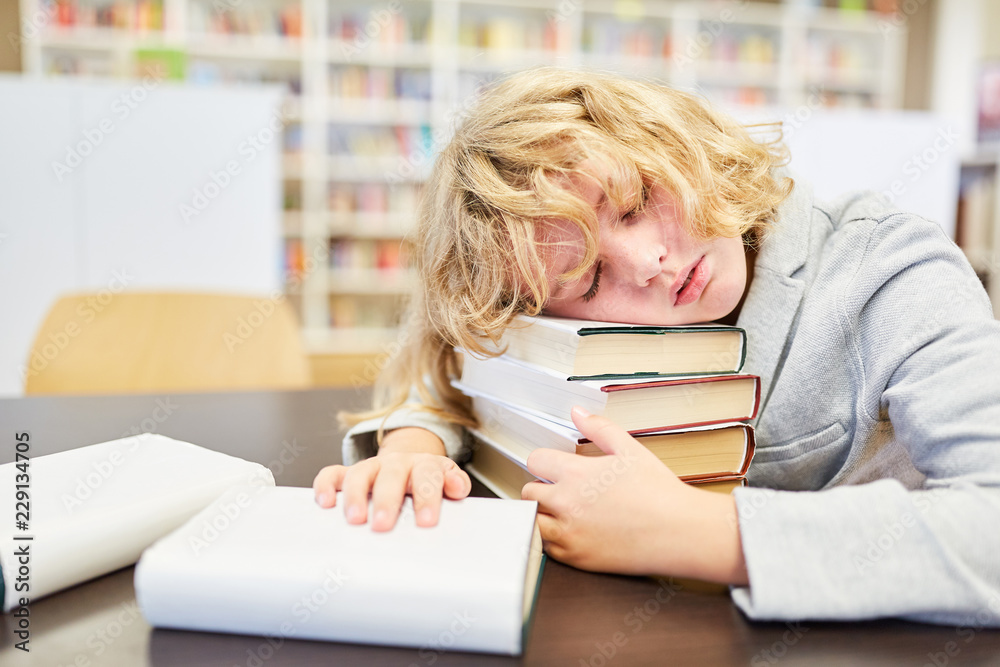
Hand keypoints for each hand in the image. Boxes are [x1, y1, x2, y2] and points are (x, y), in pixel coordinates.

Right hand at [312, 427, 470, 531]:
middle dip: (387, 500)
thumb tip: (457, 487)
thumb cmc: (426, 481)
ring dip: (356, 495)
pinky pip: (332, 474)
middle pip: (392, 475)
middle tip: (383, 525)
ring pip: (360, 473)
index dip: (427, 497)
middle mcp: (397, 463)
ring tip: (355, 519)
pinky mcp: (348, 474)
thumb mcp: (446, 480)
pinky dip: (326, 486)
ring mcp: (371, 467)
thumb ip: (455, 483)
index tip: (425, 521)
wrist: (409, 464)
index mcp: (424, 465)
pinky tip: (325, 503)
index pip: (428, 476)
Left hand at [521, 407, 747, 584]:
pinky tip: (573, 531)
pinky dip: (552, 539)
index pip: (536, 460)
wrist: (679, 533)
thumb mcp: (630, 450)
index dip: (545, 461)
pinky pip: (546, 546)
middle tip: (562, 490)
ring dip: (541, 513)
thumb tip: (576, 412)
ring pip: (531, 520)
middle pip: (528, 491)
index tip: (555, 467)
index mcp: (576, 474)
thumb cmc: (659, 492)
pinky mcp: (575, 557)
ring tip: (562, 511)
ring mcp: (568, 533)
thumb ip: (599, 428)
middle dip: (542, 487)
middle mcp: (566, 503)